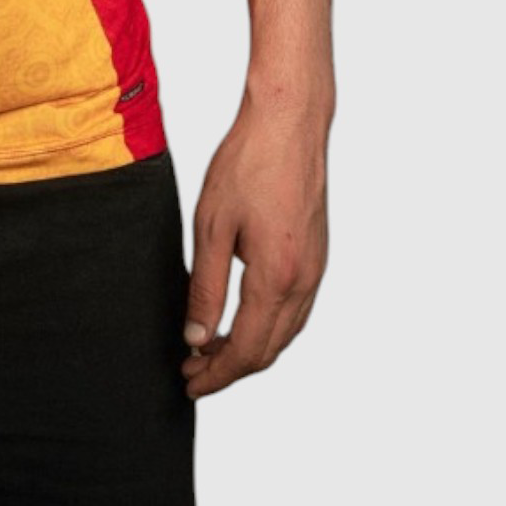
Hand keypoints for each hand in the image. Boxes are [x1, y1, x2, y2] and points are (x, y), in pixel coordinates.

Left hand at [180, 98, 328, 398]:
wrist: (290, 123)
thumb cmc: (248, 164)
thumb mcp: (212, 226)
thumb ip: (206, 288)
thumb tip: (197, 338)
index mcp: (276, 277)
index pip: (247, 349)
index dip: (217, 374)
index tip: (189, 383)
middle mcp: (304, 280)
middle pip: (269, 349)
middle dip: (230, 368)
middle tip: (192, 372)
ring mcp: (316, 268)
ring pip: (285, 332)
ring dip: (250, 349)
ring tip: (210, 350)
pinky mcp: (316, 254)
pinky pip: (295, 309)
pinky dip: (268, 327)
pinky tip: (242, 319)